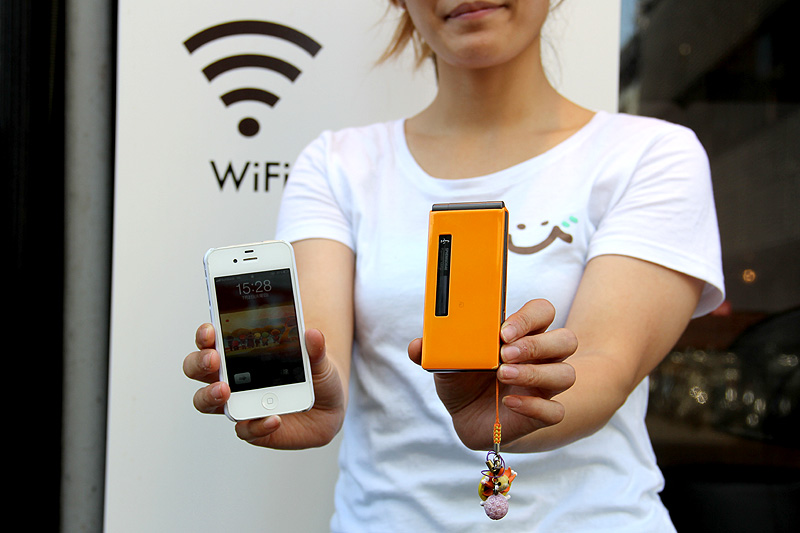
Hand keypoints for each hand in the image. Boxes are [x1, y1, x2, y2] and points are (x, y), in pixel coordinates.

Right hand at [183, 323, 345, 448]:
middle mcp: (231, 378)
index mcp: (239, 354)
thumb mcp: (319, 359)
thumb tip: (312, 334)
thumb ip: (315, 349)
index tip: (210, 330)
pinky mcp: (253, 428)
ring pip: (206, 401)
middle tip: (213, 358)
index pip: (211, 341)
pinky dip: (254, 425)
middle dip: (199, 361)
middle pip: (197, 368)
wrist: (328, 406)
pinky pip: (245, 430)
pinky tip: (271, 418)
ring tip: (225, 390)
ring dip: (210, 394)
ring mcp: (238, 404)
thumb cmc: (314, 376)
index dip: (205, 335)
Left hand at [408, 299, 576, 450]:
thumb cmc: (464, 378)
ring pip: (566, 374)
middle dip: (536, 344)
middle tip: (503, 352)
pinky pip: (555, 411)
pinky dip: (534, 406)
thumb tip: (418, 346)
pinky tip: (509, 402)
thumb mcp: (446, 361)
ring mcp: (544, 386)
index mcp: (521, 334)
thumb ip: (434, 350)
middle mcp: (541, 357)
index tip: (502, 330)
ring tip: (503, 374)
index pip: (542, 312)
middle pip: (565, 339)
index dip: (529, 317)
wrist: (466, 416)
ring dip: (537, 373)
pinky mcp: (541, 414)